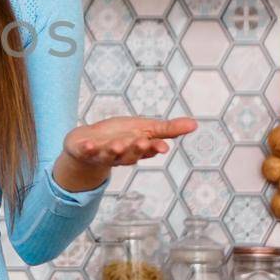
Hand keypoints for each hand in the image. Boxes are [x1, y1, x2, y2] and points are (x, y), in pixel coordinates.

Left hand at [64, 116, 198, 168]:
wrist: (87, 143)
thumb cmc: (120, 135)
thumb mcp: (145, 129)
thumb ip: (167, 129)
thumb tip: (195, 124)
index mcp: (137, 149)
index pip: (148, 150)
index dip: (154, 148)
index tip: (162, 147)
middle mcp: (121, 155)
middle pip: (130, 154)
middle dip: (136, 149)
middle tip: (142, 142)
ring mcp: (102, 154)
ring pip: (110, 155)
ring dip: (114, 151)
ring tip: (117, 145)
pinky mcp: (85, 151)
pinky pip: (86, 152)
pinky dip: (88, 149)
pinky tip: (89, 144)